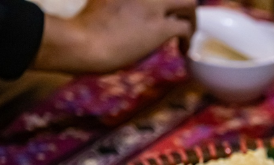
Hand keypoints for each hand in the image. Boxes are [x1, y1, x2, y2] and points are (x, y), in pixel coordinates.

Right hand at [34, 0, 196, 73]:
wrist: (82, 43)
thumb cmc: (83, 31)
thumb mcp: (102, 3)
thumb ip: (120, 4)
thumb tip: (130, 17)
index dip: (161, 3)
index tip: (160, 12)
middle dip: (182, 5)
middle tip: (178, 18)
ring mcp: (153, 5)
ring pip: (189, 3)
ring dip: (191, 19)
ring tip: (186, 34)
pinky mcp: (160, 28)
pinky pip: (186, 29)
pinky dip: (188, 40)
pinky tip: (182, 51)